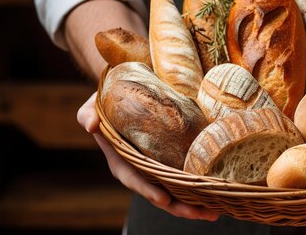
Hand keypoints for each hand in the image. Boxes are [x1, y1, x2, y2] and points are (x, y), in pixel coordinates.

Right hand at [77, 92, 218, 220]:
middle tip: (201, 213)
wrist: (126, 93)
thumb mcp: (93, 104)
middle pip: (158, 194)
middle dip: (178, 206)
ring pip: (174, 193)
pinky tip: (217, 196)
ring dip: (193, 205)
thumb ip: (88, 113)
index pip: (133, 179)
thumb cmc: (108, 99)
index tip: (164, 199)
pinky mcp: (170, 162)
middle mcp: (139, 169)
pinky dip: (199, 190)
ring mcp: (156, 168)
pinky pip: (184, 180)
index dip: (148, 190)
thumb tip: (91, 124)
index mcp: (121, 159)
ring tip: (215, 213)